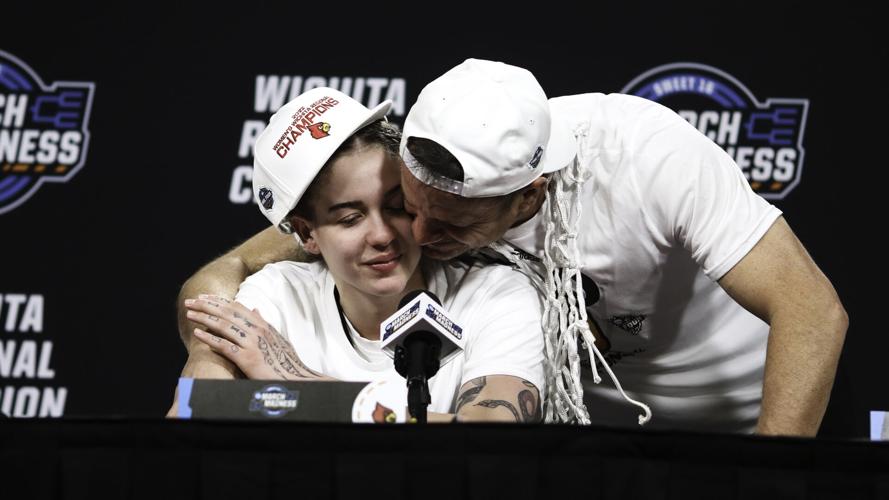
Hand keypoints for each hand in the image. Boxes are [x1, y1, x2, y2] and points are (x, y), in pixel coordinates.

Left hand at [184, 294, 328, 380]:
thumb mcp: (277, 337)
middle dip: (206, 306)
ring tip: (189, 314)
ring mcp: (252, 344)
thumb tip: (255, 308)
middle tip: (189, 302)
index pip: (236, 307)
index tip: (204, 297)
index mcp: (262, 325)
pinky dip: (210, 338)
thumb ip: (264, 323)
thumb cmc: (286, 361)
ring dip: (204, 318)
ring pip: (224, 326)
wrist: (296, 379)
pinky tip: (197, 334)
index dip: (218, 301)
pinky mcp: (247, 358)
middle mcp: (257, 330)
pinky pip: (225, 346)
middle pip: (227, 313)